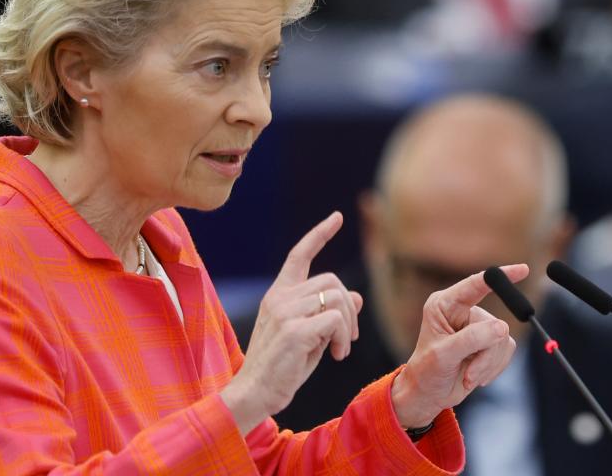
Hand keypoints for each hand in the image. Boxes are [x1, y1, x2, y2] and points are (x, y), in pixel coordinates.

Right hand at [221, 212, 362, 434]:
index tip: (337, 217)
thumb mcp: (309, 335)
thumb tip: (356, 296)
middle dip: (349, 306)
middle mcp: (280, 298)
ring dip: (348, 326)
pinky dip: (343, 337)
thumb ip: (328, 313)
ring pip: (337, 298)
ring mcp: (285, 313)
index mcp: (278, 295)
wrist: (254, 392)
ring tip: (340, 350)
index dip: (320, 234)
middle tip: (348, 337)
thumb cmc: (282, 367)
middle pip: (332, 280)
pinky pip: (336, 319)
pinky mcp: (294, 331)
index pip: (300, 255)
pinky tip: (336, 356)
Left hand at [390, 264, 527, 428]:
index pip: (476, 284)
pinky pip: (507, 350)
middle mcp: (463, 311)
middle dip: (484, 354)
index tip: (523, 270)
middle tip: (469, 373)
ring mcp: (477, 327)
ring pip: (503, 339)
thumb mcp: (444, 355)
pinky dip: (494, 368)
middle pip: (494, 324)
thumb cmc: (428, 371)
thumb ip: (472, 339)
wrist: (429, 394)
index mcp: (445, 304)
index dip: (500, 276)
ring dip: (488, 364)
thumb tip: (503, 328)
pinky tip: (475, 376)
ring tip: (468, 376)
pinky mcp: (489, 342)